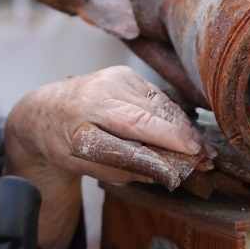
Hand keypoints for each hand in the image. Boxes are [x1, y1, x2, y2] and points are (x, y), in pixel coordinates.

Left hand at [4, 66, 211, 248]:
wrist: (43, 109)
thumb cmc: (59, 139)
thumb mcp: (81, 163)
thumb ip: (120, 168)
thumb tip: (162, 173)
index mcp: (89, 108)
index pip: (138, 120)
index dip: (169, 136)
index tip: (193, 151)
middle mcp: (105, 86)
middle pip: (156, 111)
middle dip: (184, 136)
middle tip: (206, 159)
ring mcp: (117, 76)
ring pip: (161, 103)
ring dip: (182, 127)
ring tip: (201, 151)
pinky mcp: (126, 74)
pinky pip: (156, 97)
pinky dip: (171, 116)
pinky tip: (183, 135)